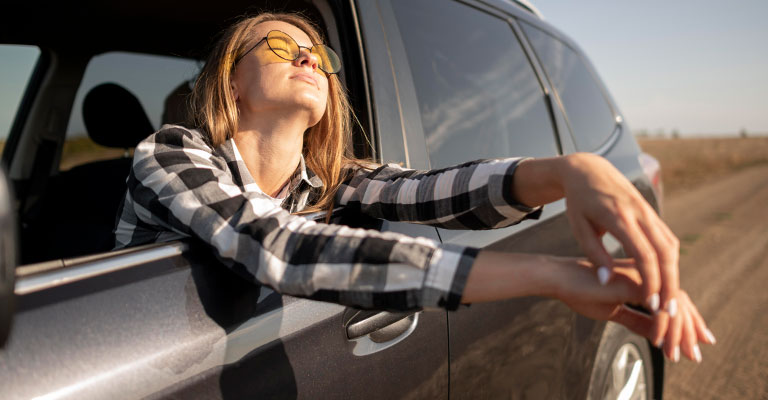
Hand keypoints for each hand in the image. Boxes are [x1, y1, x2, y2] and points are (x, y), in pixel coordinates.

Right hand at [551, 258, 715, 360]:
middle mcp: (648, 274)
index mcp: (644, 279)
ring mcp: (643, 276)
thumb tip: (657, 335)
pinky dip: (661, 326)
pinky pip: (657, 307)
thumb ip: (637, 321)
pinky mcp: (634, 282)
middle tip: (695, 354)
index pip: (674, 300)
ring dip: (677, 333)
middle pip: (680, 302)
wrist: (560, 278)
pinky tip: (657, 341)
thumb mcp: (614, 311)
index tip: (695, 342)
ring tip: (675, 354)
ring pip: (674, 305)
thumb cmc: (581, 290)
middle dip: (690, 330)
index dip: (687, 322)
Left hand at [557, 153, 679, 316]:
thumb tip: (606, 282)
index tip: (651, 304)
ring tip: (670, 301)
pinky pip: (667, 239)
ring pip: (670, 246)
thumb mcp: (579, 228)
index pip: (644, 254)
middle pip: (664, 252)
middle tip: (669, 311)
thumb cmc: (579, 202)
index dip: (651, 281)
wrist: (588, 170)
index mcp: (619, 217)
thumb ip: (594, 255)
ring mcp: (649, 211)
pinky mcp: (652, 213)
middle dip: (670, 283)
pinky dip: (671, 261)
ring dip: (674, 274)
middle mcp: (639, 213)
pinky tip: (667, 279)